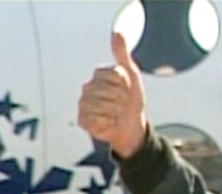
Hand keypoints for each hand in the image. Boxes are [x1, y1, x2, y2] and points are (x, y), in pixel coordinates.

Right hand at [78, 32, 146, 157]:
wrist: (132, 125)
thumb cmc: (131, 100)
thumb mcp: (131, 75)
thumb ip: (122, 55)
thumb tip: (118, 32)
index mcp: (98, 75)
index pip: (114, 75)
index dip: (125, 85)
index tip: (126, 89)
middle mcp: (87, 88)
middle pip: (109, 91)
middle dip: (122, 100)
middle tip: (122, 104)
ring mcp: (83, 104)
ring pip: (103, 106)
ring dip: (117, 113)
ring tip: (117, 114)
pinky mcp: (82, 121)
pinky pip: (97, 120)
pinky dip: (109, 124)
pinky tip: (110, 123)